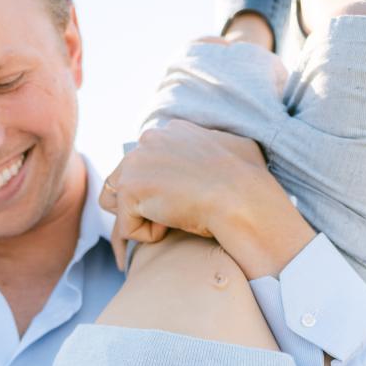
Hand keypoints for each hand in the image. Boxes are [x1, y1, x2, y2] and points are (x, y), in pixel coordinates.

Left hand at [98, 121, 265, 270]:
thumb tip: (217, 145)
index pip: (146, 161)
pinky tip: (173, 226)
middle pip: (125, 178)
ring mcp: (135, 161)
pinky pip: (126, 226)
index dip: (159, 187)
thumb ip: (214, 144)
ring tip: (174, 219)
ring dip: (142, 217)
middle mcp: (150, 138)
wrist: (241, 199)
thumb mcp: (235, 147)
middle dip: (143, 202)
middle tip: (176, 213)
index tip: (182, 200)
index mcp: (173, 130)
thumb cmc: (248, 180)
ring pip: (116, 201)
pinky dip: (149, 235)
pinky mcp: (129, 188)